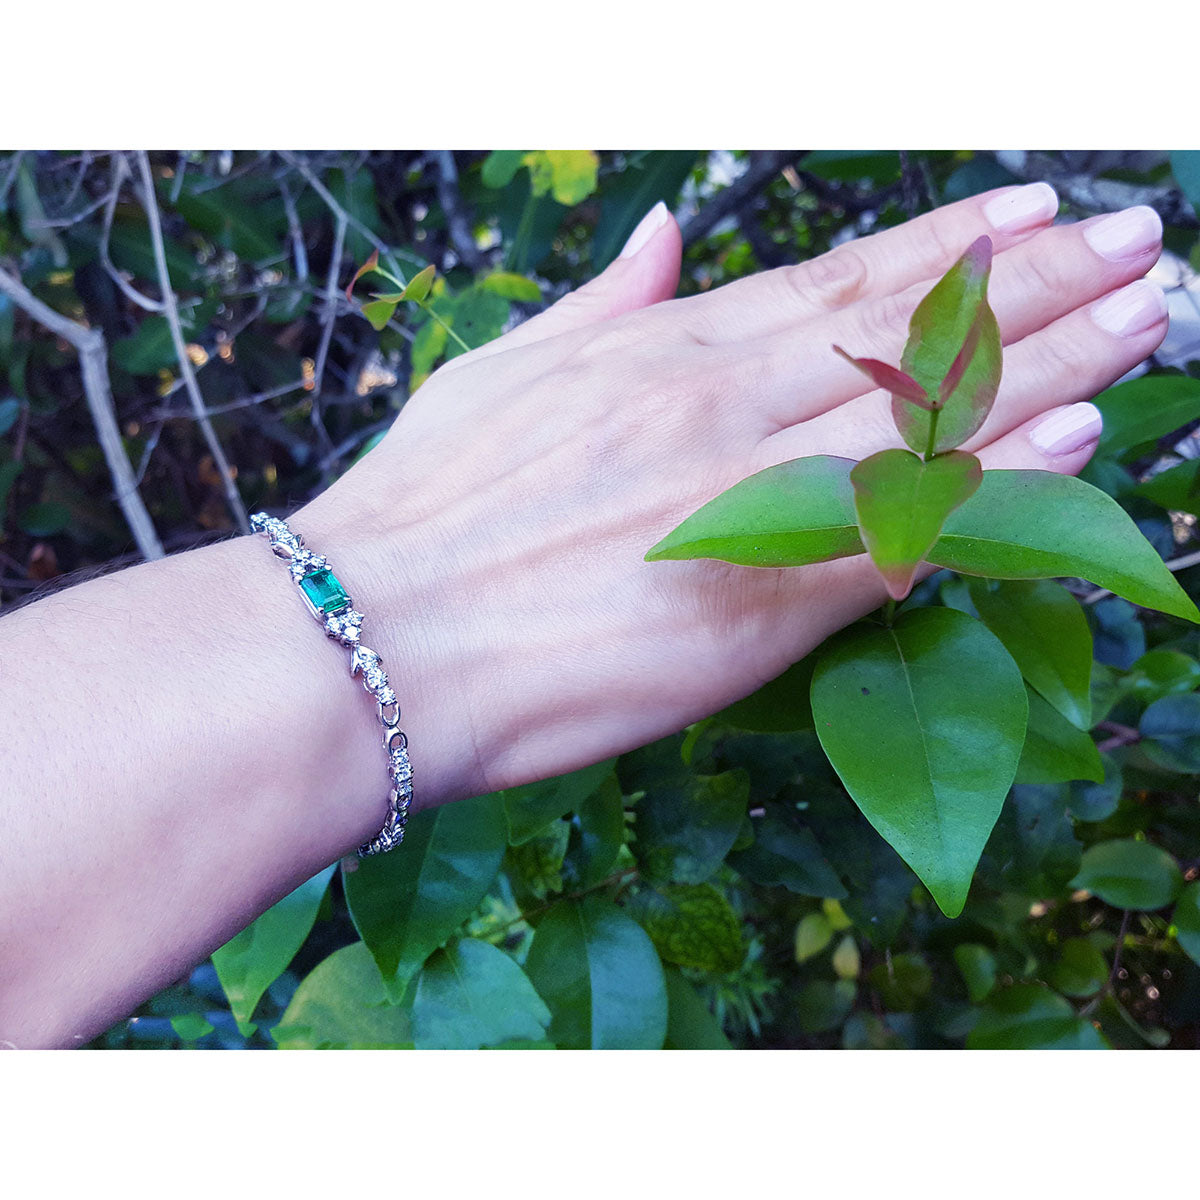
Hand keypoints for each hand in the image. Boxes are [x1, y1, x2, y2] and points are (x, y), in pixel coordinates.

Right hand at [302, 185, 1166, 807]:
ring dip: (1054, 362)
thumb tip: (663, 240)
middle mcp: (718, 409)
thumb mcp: (499, 377)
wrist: (368, 645)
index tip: (1032, 211)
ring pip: (924, 418)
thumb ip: (600, 308)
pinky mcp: (754, 607)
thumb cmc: (420, 516)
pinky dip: (997, 487)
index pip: (836, 284)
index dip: (945, 248)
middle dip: (1036, 284)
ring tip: (1150, 318)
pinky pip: (899, 537)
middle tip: (1140, 243)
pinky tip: (1082, 444)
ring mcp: (743, 501)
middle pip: (906, 335)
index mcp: (660, 358)